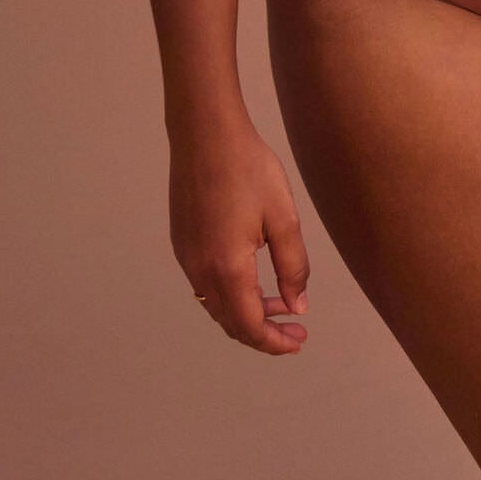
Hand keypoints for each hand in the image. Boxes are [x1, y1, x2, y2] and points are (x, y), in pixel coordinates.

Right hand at [170, 118, 310, 354]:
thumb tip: (297, 306)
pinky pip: (206, 287)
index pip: (249, 325)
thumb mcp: (284, 219)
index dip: (274, 342)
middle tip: (295, 331)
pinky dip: (231, 295)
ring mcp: (186, 259)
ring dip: (248, 313)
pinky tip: (255, 282)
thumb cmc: (250, 171)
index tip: (298, 342)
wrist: (205, 137)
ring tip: (283, 305)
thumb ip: (293, 267)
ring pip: (216, 306)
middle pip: (230, 322)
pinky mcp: (182, 245)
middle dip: (263, 333)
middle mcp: (200, 271)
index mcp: (227, 268)